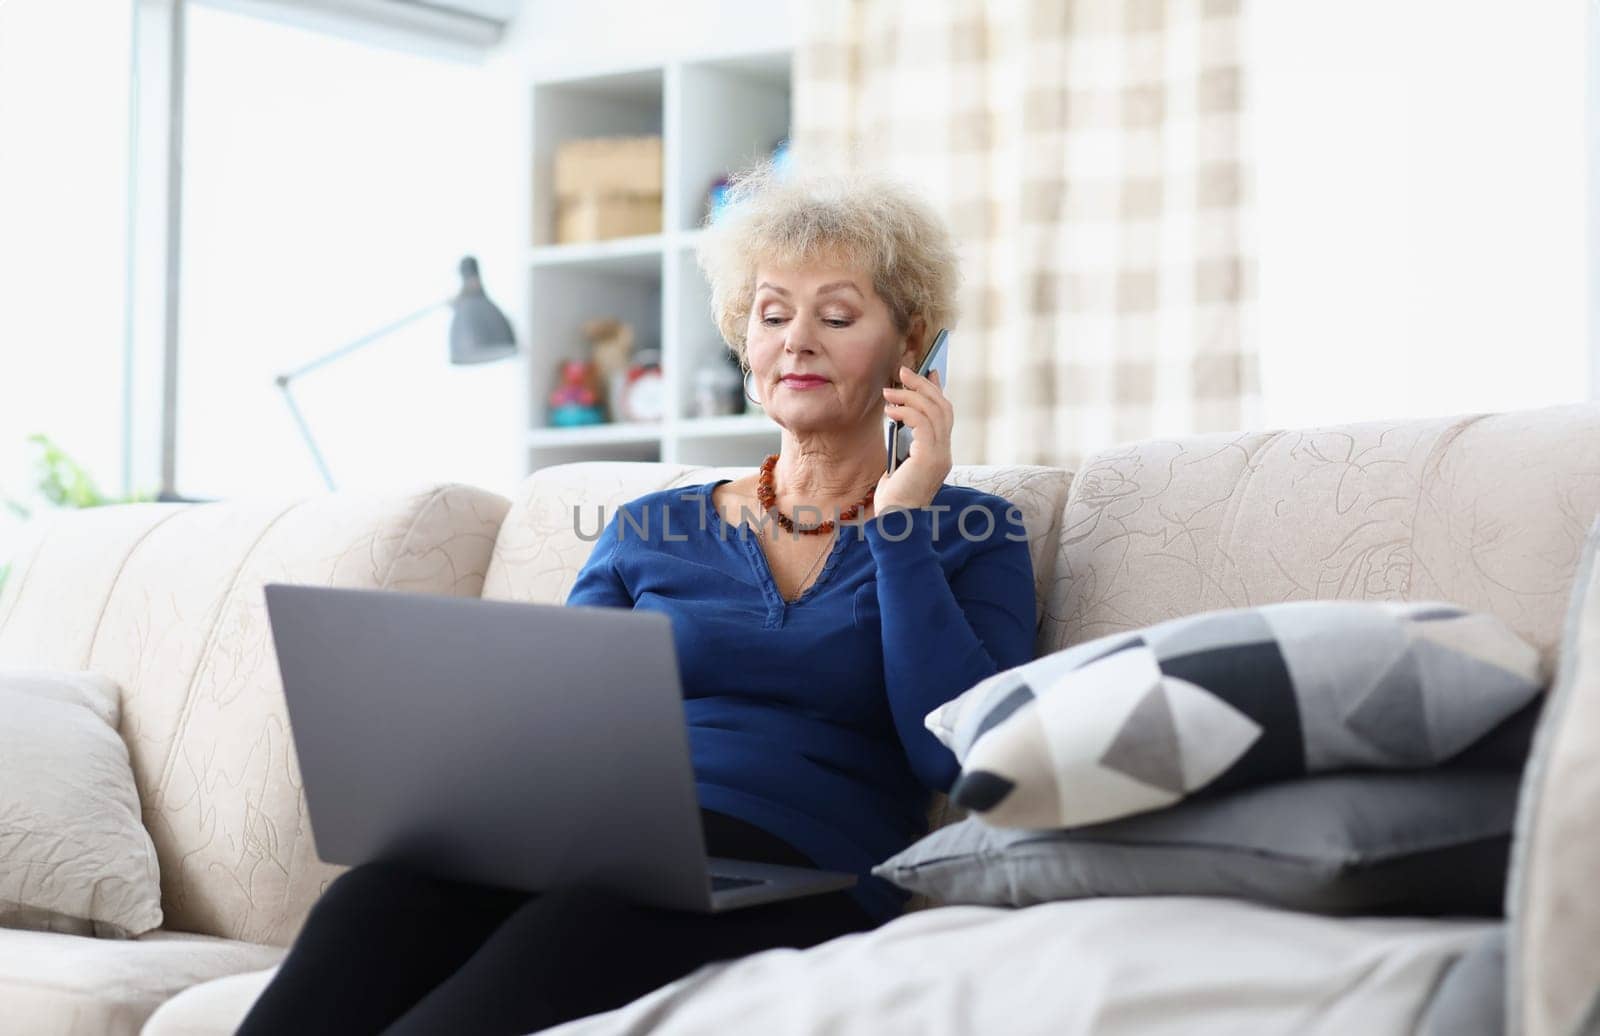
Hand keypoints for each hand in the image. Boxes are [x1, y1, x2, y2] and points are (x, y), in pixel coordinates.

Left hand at [876, 365, 952, 512]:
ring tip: (889, 390)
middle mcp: (945, 453)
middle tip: (904, 371)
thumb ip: (906, 443)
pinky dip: (906, 411)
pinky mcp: (929, 458)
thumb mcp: (900, 464)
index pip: (945, 415)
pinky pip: (922, 424)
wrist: (896, 522)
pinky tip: (890, 410)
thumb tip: (898, 415)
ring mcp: (940, 455)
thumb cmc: (893, 497)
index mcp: (941, 454)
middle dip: (923, 385)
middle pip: (942, 407)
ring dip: (910, 395)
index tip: (928, 371)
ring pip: (933, 411)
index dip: (938, 391)